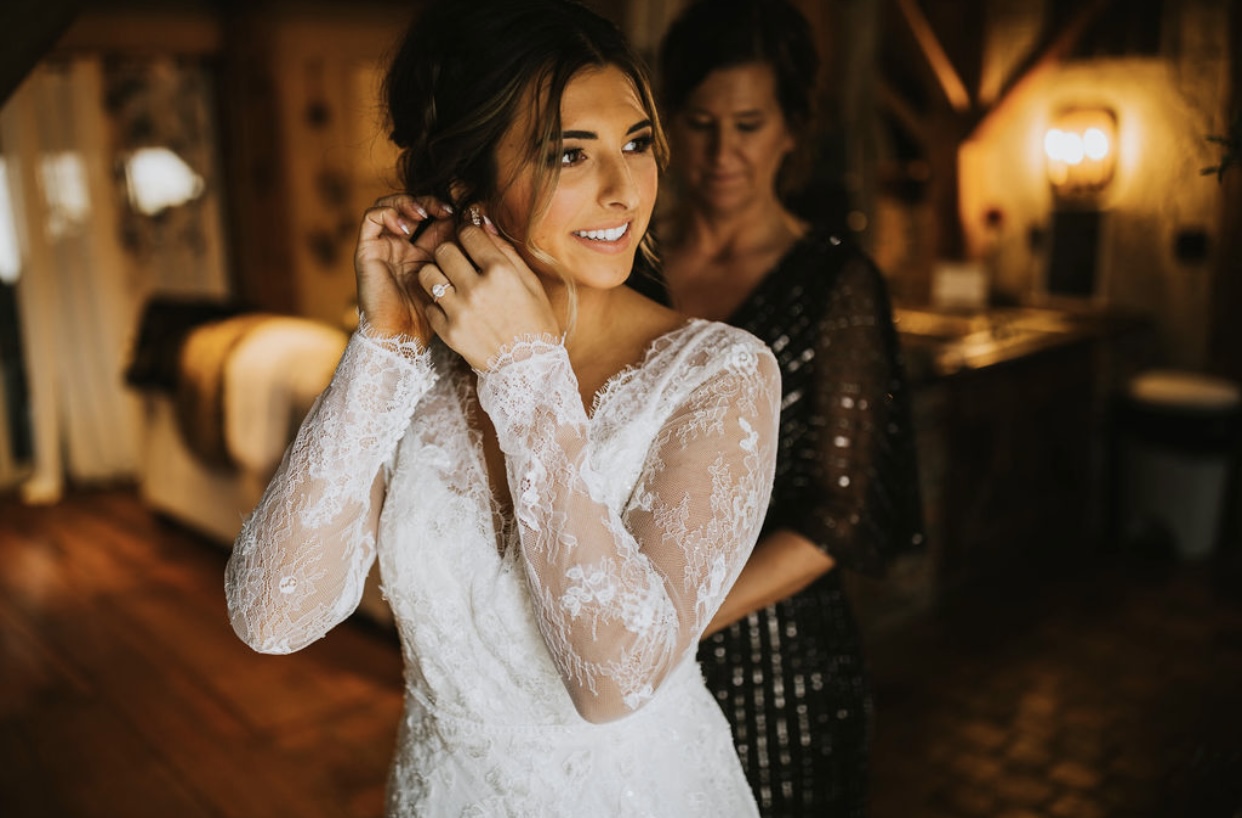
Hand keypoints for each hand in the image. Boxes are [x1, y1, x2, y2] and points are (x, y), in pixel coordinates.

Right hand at [354, 194, 455, 342]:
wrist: (403, 338)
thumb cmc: (433, 315)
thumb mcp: (453, 279)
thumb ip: (463, 255)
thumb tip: (484, 224)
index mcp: (425, 252)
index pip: (435, 218)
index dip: (448, 209)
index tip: (464, 214)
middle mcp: (403, 246)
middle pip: (414, 208)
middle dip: (430, 202)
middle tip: (446, 209)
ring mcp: (384, 246)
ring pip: (391, 206)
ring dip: (408, 203)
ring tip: (425, 213)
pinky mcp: (366, 250)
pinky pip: (371, 218)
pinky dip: (387, 213)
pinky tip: (405, 226)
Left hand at [417, 218, 559, 369]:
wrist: (530, 369)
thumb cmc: (536, 323)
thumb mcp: (531, 283)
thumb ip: (506, 252)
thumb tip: (484, 225)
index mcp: (500, 271)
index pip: (468, 233)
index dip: (468, 234)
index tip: (471, 243)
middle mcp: (477, 288)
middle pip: (443, 250)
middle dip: (451, 253)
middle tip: (459, 264)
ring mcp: (459, 311)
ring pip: (427, 274)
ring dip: (437, 275)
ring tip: (450, 284)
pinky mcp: (448, 332)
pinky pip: (429, 305)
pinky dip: (438, 305)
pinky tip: (453, 309)